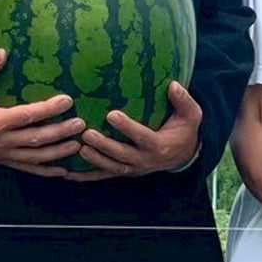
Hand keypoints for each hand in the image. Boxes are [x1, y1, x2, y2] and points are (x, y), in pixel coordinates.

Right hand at [0, 49, 85, 176]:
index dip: (48, 109)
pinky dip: (44, 171)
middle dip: (59, 133)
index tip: (67, 100)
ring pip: (33, 158)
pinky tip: (61, 170)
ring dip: (56, 153)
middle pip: (34, 140)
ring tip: (77, 145)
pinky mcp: (0, 160)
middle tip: (81, 124)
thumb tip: (3, 52)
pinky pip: (25, 168)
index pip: (26, 115)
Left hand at [67, 81, 202, 181]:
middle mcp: (145, 160)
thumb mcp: (191, 115)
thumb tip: (173, 85)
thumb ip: (183, 101)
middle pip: (122, 155)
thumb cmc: (185, 130)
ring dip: (95, 159)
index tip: (111, 114)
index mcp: (159, 145)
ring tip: (79, 148)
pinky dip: (88, 176)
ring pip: (112, 167)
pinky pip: (106, 176)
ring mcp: (135, 169)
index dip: (127, 127)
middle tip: (86, 133)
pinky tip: (70, 174)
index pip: (141, 136)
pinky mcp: (126, 172)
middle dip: (104, 145)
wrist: (184, 155)